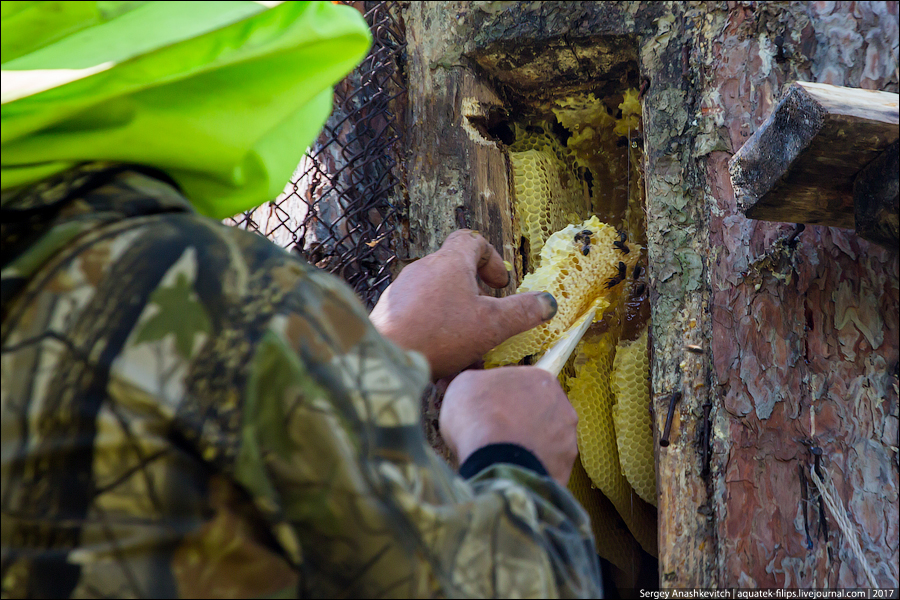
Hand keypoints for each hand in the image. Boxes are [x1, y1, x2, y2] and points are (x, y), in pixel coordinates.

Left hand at [370, 230, 556, 379]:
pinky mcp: (390, 313)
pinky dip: (436, 337)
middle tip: (487, 320)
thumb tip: (547, 302)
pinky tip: (443, 368)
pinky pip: (420, 319)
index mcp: (449, 263)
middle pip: (455, 273)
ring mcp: (403, 291)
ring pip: (439, 302)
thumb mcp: (492, 325)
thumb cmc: (439, 334)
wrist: (384, 356)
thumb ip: (523, 312)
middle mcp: (423, 270)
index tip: (501, 284)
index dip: (491, 258)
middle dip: (476, 298)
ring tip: (468, 355)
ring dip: (457, 323)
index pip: (472, 240)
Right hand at [439, 367, 577, 485]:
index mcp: (542, 380)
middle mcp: (563, 407)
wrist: (492, 459)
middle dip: (523, 422)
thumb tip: (480, 391)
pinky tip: (513, 471)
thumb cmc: (478, 415)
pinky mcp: (564, 469)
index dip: (507, 398)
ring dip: (530, 446)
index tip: (493, 409)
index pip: (527, 386)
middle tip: (499, 432)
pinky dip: (532, 470)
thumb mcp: (465, 384)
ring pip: (548, 442)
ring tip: (505, 456)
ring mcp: (567, 440)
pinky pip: (546, 468)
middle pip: (542, 413)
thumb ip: (481, 383)